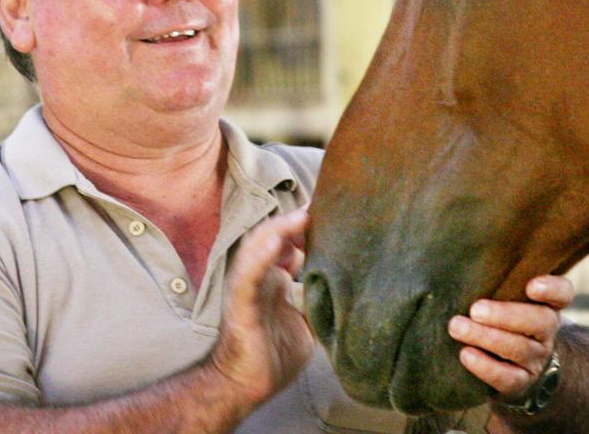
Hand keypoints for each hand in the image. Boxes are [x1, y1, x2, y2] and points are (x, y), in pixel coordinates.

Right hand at [209, 209, 314, 405]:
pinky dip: (259, 258)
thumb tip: (347, 287)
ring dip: (279, 230)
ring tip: (302, 216)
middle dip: (296, 220)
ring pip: (258, 248)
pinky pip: (248, 277)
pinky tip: (273, 245)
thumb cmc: (273, 355)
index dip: (307, 227)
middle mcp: (260, 276)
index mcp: (274, 278)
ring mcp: (248, 287)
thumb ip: (318, 301)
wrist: (245, 385)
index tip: (333, 210)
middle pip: (274, 236)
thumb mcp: (306, 322)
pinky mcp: (241, 304)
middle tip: (322, 204)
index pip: (290, 243)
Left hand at [447, 275, 573, 400]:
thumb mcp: (506, 297)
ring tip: (457, 327)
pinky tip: (465, 354)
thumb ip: (497, 283)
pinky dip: (485, 366)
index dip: (551, 290)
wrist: (513, 363)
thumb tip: (462, 270)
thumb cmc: (502, 317)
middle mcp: (546, 331)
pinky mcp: (521, 381)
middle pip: (540, 321)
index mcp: (547, 304)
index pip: (562, 293)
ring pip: (520, 348)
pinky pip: (508, 377)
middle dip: (506, 315)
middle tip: (475, 309)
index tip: (531, 286)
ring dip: (486, 337)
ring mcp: (536, 358)